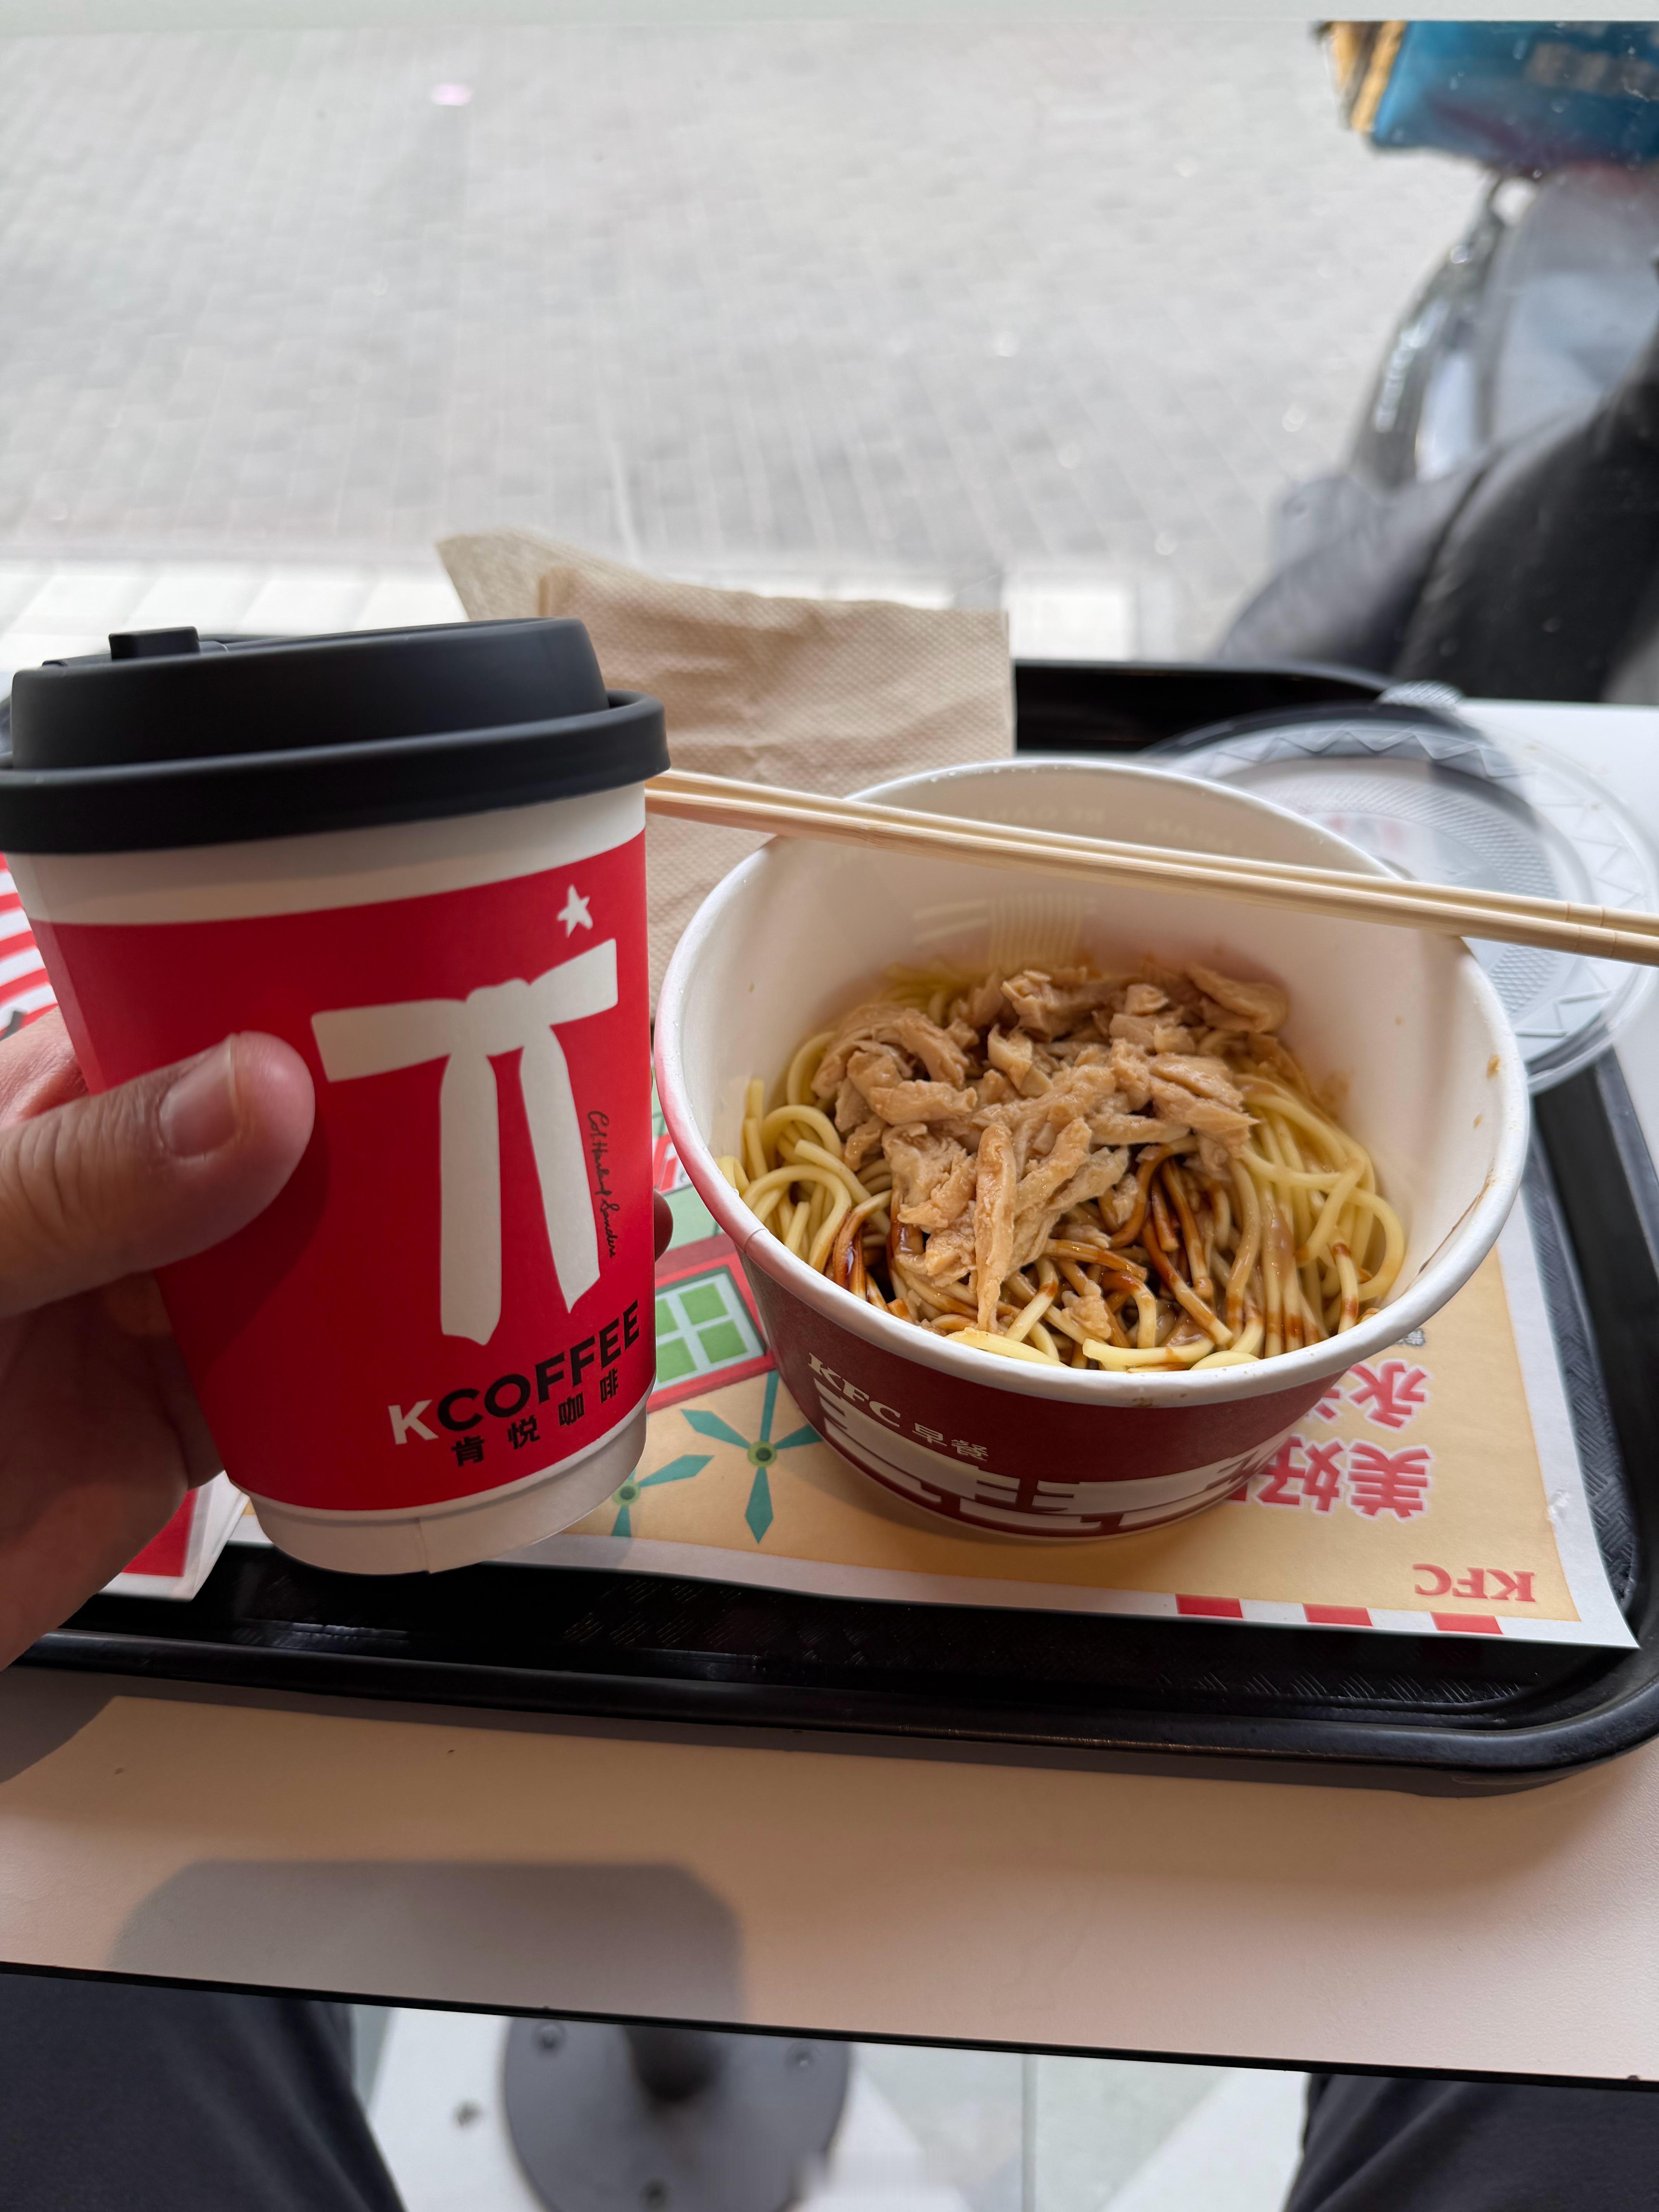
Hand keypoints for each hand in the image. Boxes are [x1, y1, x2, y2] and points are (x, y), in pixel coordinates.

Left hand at [0, 1013, 675, 1664]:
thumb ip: (78, 1181)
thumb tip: (269, 1092)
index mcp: (65, 1102)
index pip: (219, 993)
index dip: (340, 965)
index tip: (468, 952)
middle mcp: (137, 1187)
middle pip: (316, 1120)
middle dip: (435, 1100)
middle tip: (572, 1083)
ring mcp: (177, 1301)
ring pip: (345, 1243)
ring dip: (451, 1226)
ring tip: (580, 1203)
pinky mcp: (208, 1416)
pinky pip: (341, 1372)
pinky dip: (429, 1358)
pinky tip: (515, 1335)